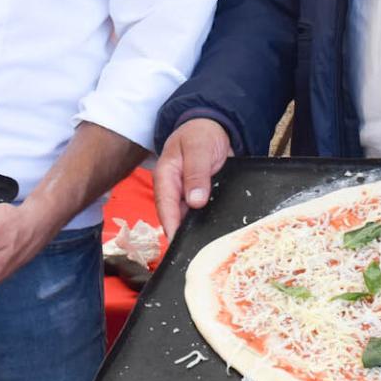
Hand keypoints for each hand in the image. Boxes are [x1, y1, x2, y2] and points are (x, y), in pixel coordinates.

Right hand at [153, 117, 230, 238]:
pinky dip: (206, 223)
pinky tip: (216, 234)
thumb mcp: (198, 148)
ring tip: (207, 247)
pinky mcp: (199, 199)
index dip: (171, 226)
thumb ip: (196, 172)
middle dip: (183, 235)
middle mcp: (173, 190)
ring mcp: (186, 196)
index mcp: (166, 176)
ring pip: (188, 219)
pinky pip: (200, 214)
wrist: (214, 128)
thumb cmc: (201, 134)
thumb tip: (195, 201)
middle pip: (175, 218)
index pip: (165, 206)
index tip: (178, 243)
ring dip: (196, 231)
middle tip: (197, 252)